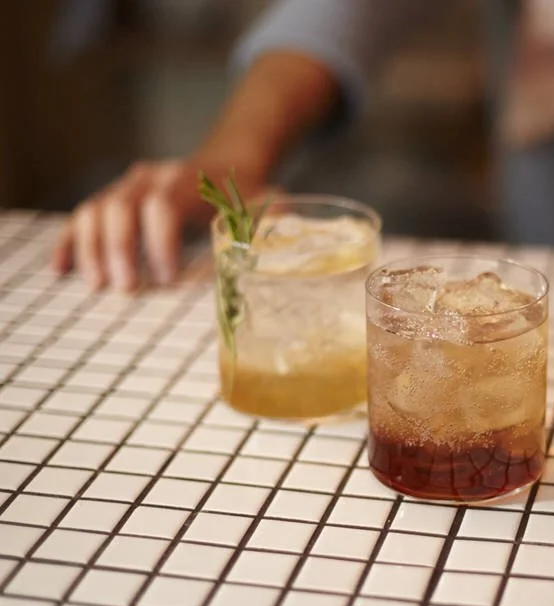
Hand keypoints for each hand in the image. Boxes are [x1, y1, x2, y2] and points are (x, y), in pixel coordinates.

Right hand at [52, 160, 263, 292]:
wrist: (227, 160)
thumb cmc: (246, 190)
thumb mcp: (266, 200)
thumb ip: (272, 219)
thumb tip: (284, 240)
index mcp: (189, 180)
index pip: (162, 204)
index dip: (161, 241)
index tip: (168, 277)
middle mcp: (152, 177)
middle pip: (121, 206)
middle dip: (121, 249)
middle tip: (128, 289)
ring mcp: (128, 185)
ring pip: (95, 209)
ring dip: (92, 249)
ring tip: (98, 286)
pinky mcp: (113, 197)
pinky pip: (82, 215)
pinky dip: (69, 241)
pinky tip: (61, 269)